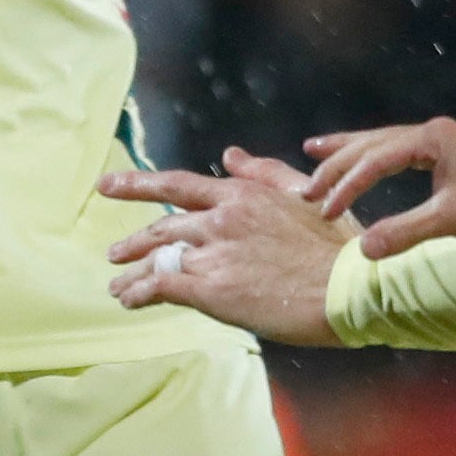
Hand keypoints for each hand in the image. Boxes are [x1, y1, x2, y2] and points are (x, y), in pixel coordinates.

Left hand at [99, 149, 352, 342]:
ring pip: (158, 259)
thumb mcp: (303, 194)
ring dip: (133, 274)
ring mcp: (213, 254)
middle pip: (162, 227)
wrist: (346, 286)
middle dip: (133, 242)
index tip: (108, 185)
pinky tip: (131, 301)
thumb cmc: (336, 246)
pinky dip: (141, 294)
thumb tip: (229, 154)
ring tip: (118, 286)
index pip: (178, 185)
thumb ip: (263, 172)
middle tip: (112, 253)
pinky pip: (162, 287)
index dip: (138, 185)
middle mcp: (220, 219)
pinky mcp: (211, 289)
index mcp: (241, 194)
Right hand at [298, 117, 455, 257]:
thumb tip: (363, 248)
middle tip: (306, 188)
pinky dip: (374, 158)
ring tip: (315, 151)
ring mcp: (441, 142)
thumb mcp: (455, 221)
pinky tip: (365, 164)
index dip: (347, 184)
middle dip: (337, 164)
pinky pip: (398, 152)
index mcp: (433, 139)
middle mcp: (433, 133)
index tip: (324, 210)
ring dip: (349, 152)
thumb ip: (407, 232)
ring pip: (383, 143)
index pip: (376, 158)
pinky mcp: (448, 154)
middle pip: (373, 143)